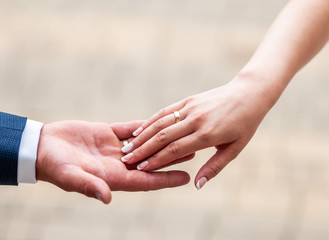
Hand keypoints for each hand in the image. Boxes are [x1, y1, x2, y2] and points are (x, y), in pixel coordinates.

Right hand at [36, 120, 190, 203]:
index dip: (166, 179)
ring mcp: (113, 148)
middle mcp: (117, 163)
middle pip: (152, 161)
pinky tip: (159, 121)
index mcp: (113, 177)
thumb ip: (89, 186)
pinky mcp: (107, 133)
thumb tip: (107, 198)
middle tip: (195, 150)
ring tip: (182, 135)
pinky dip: (144, 125)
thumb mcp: (70, 177)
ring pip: (145, 143)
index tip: (186, 178)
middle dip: (172, 157)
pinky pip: (130, 128)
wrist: (41, 147)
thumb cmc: (53, 166)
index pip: (146, 180)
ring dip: (163, 139)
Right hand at [120, 76, 273, 188]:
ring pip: (161, 122)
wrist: (249, 93)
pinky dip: (150, 121)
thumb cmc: (245, 125)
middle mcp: (196, 120)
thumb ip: (214, 167)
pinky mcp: (188, 100)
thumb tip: (197, 185)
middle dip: (143, 149)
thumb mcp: (235, 149)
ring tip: (128, 146)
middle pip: (163, 136)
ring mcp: (191, 107)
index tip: (140, 169)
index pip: (175, 149)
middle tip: (126, 160)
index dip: (156, 160)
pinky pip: (165, 111)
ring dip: (143, 135)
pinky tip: (139, 130)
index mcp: (208, 134)